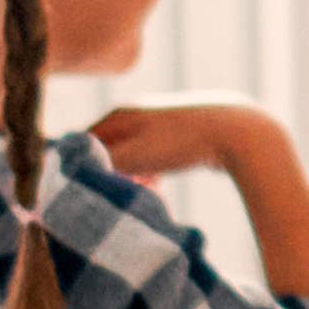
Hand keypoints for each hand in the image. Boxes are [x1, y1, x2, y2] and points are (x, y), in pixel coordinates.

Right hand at [86, 95, 291, 190]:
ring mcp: (160, 121)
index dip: (79, 167)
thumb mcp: (132, 157)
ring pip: (132, 154)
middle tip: (115, 196)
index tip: (80, 192)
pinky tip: (158, 186)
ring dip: (131, 176)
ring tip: (141, 193)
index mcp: (119, 114)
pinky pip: (153, 156)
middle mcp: (136, 112)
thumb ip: (100, 163)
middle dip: (108, 174)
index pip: (83, 141)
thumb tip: (71, 169)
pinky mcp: (181, 133)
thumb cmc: (181, 144)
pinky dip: (150, 172)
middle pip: (107, 148)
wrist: (237, 132)